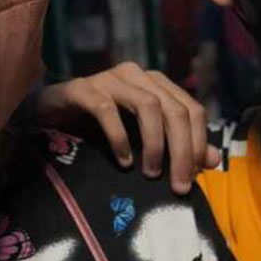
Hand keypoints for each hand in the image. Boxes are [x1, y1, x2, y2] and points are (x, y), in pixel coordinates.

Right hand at [34, 62, 219, 194]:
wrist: (46, 118)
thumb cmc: (97, 129)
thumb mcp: (142, 141)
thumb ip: (178, 147)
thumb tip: (215, 160)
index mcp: (156, 85)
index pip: (192, 109)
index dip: (198, 142)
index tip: (195, 177)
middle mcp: (137, 75)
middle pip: (174, 108)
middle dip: (182, 149)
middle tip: (178, 185)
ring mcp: (109, 79)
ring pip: (148, 105)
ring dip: (155, 143)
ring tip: (151, 174)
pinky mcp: (82, 88)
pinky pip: (107, 109)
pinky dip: (120, 137)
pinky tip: (124, 161)